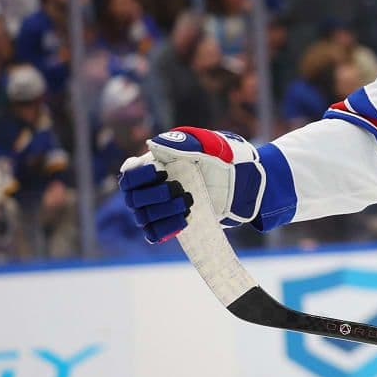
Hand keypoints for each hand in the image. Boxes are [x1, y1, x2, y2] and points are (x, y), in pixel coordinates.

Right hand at [118, 127, 266, 243]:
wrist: (247, 182)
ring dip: (163, 213)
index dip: (138, 177)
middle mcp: (152, 186)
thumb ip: (182, 143)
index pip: (129, 174)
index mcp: (155, 164)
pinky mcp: (172, 223)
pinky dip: (165, 229)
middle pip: (133, 199)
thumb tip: (152, 144)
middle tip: (180, 190)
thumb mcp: (209, 144)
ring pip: (143, 218)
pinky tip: (185, 221)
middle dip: (154, 196)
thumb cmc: (227, 158)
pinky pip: (154, 234)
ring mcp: (161, 207)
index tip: (161, 172)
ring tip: (189, 204)